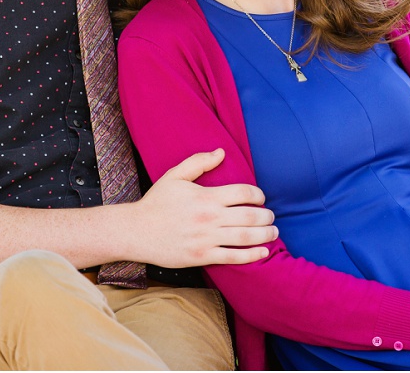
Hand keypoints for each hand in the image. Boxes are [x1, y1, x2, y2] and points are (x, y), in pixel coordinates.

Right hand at [129, 149, 276, 267]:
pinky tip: (263, 252)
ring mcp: (206, 239)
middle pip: (250, 216)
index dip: (258, 194)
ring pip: (246, 237)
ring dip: (265, 234)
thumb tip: (221, 152)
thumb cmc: (156, 202)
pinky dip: (252, 255)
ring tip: (273, 232)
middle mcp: (209, 217)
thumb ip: (199, 162)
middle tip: (272, 216)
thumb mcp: (174, 176)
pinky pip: (233, 257)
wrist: (136, 231)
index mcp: (206, 196)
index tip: (261, 197)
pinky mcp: (202, 256)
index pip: (243, 193)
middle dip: (267, 216)